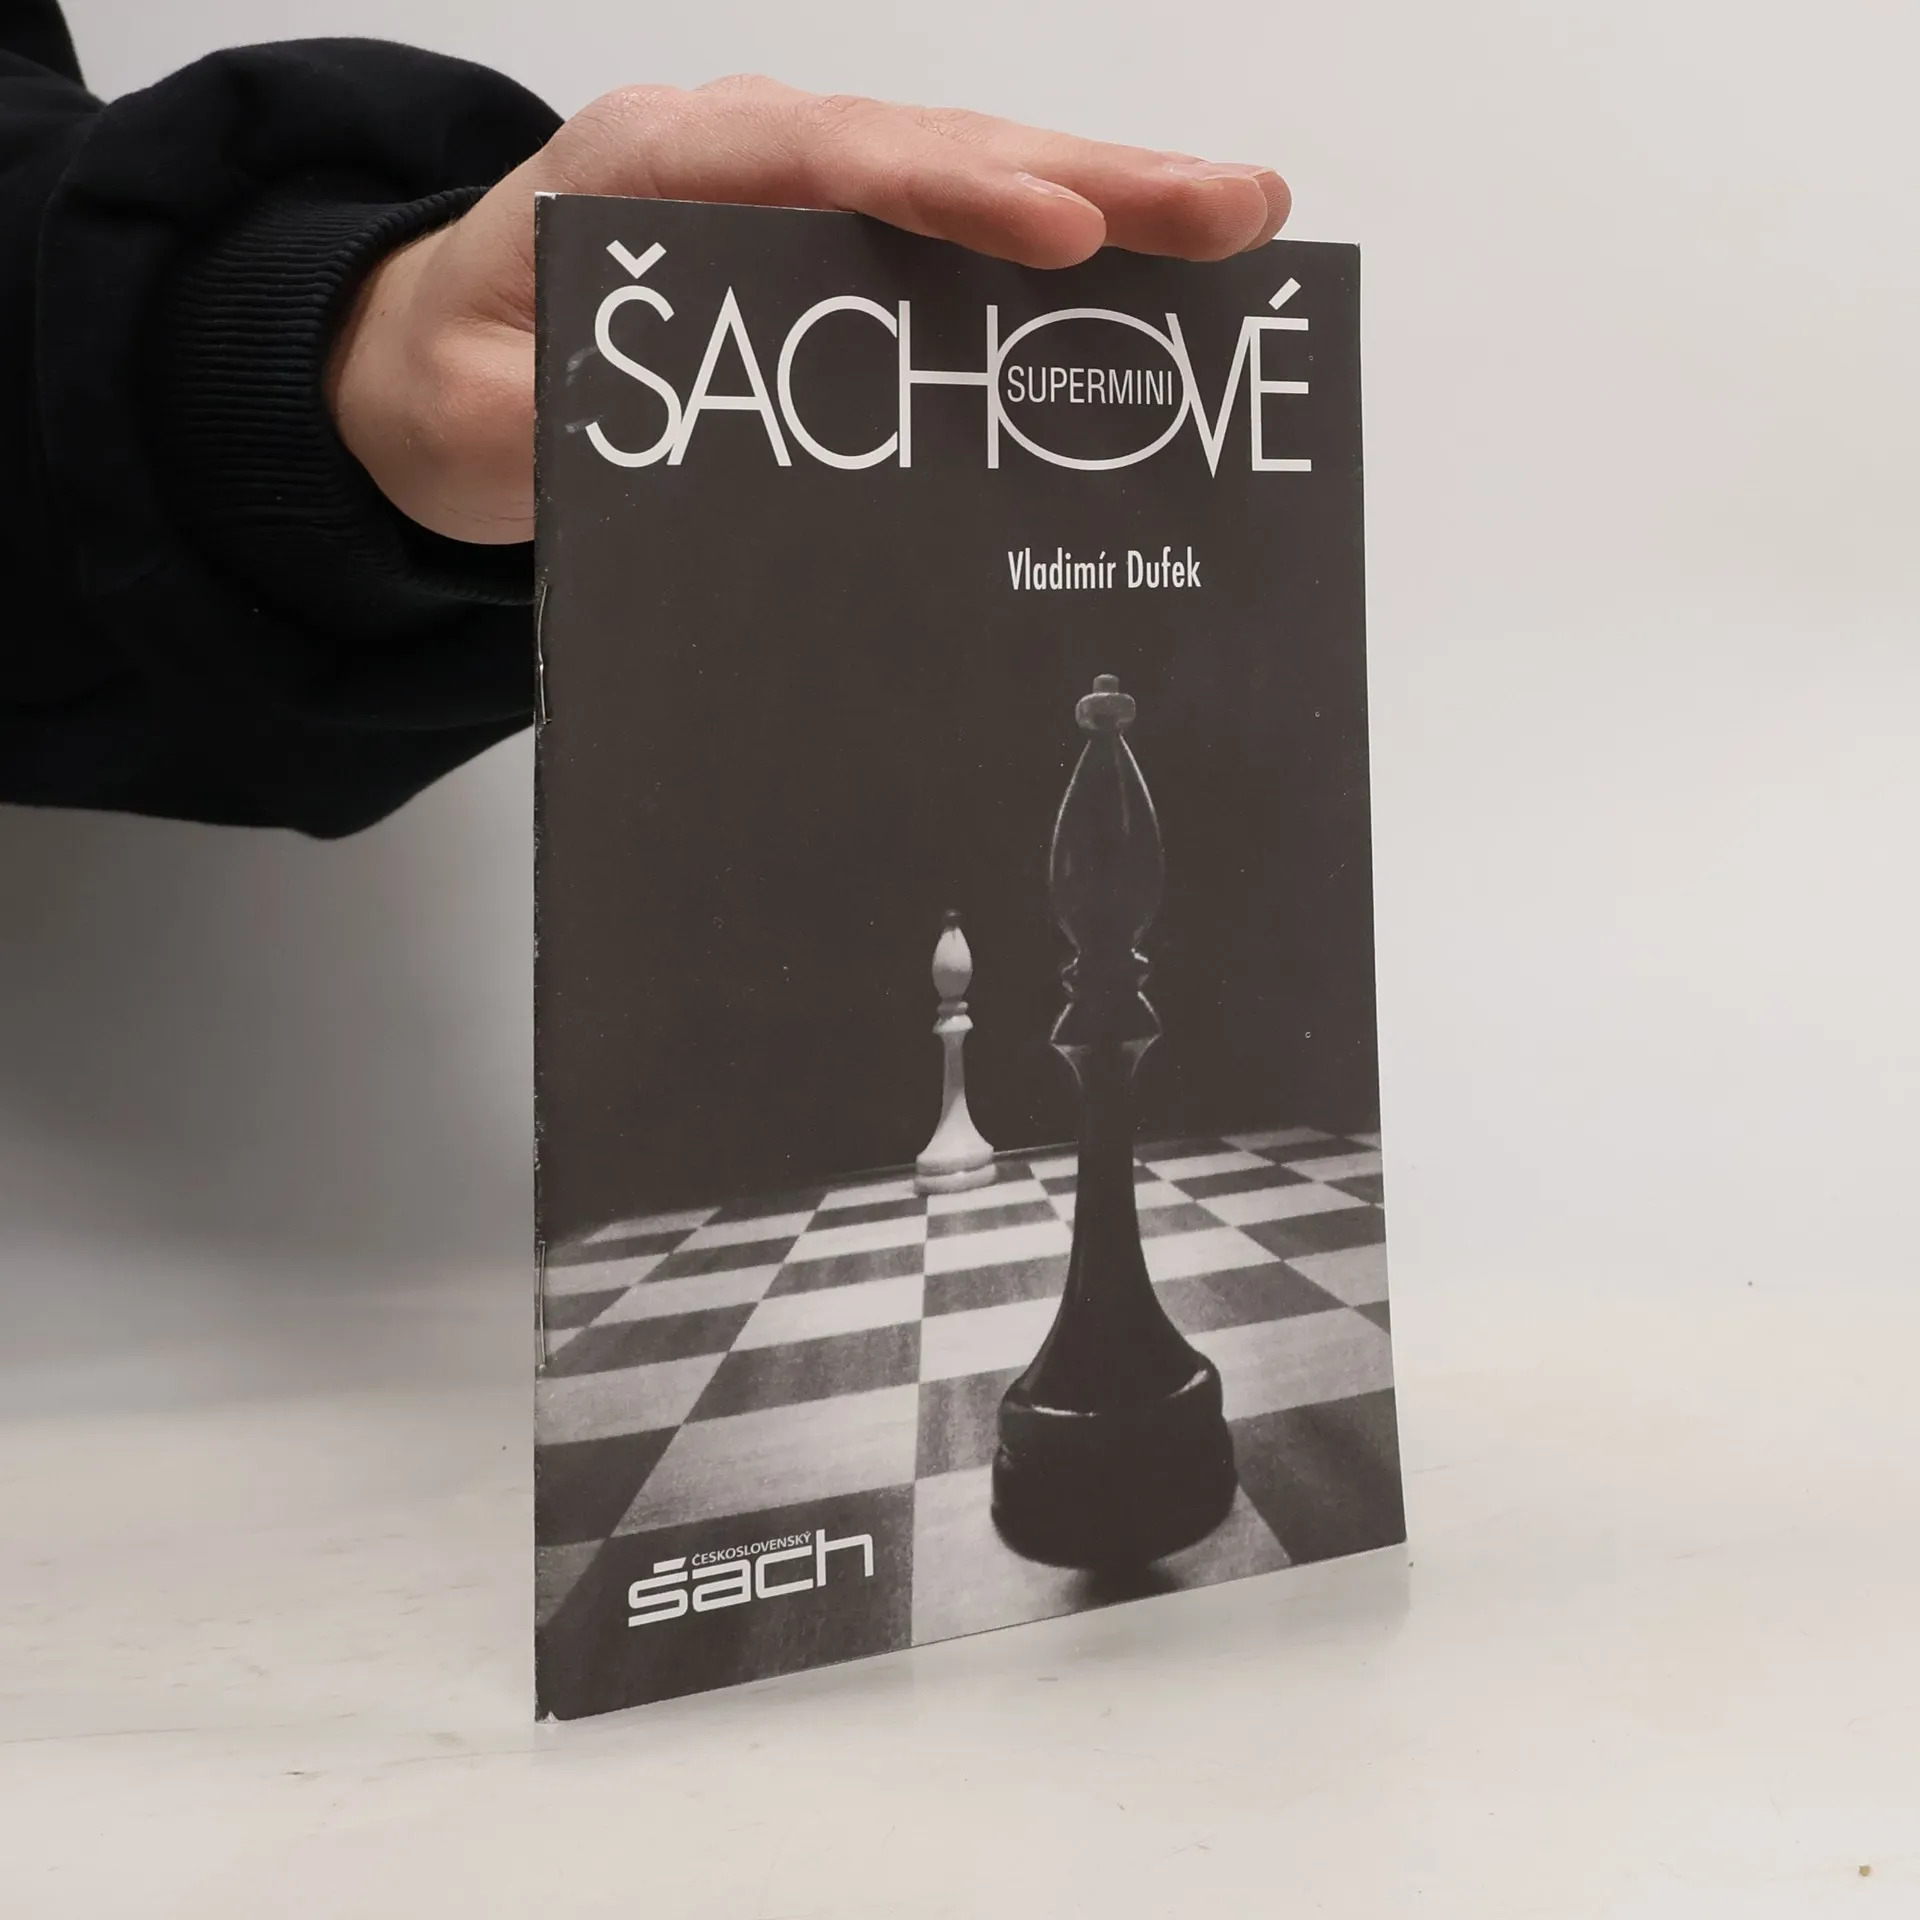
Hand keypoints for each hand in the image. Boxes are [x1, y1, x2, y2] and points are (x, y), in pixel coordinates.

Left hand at [326, 76, 1289, 545]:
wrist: (440, 359)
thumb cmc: (469, 376)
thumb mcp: (489, 414)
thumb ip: (576, 420)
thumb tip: (699, 445)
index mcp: (654, 166)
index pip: (824, 158)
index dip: (951, 191)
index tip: (1060, 229)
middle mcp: (746, 155)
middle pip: (934, 148)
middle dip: (1090, 176)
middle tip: (1232, 209)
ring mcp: (800, 194)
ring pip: (968, 178)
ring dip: (1107, 199)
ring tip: (1238, 218)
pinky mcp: (834, 246)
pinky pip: (956, 235)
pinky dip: (1055, 250)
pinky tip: (1146, 272)